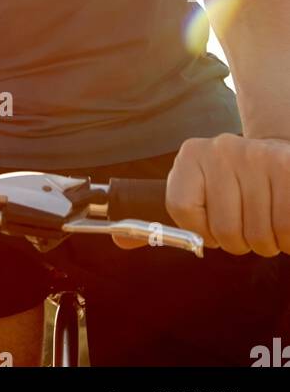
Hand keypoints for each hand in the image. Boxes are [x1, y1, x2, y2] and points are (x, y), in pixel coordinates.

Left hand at [112, 134, 289, 255]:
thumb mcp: (195, 192)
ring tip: (265, 217)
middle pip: (224, 232)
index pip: (180, 210)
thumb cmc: (233, 185)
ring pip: (257, 236)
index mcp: (191, 156)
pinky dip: (285, 237)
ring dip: (265, 240)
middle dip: (238, 241)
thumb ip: (159, 222)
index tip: (212, 222)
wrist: (276, 158)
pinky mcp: (286, 170)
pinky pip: (284, 229)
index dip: (200, 229)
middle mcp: (221, 150)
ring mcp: (256, 158)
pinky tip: (281, 218)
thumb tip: (119, 242)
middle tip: (246, 221)